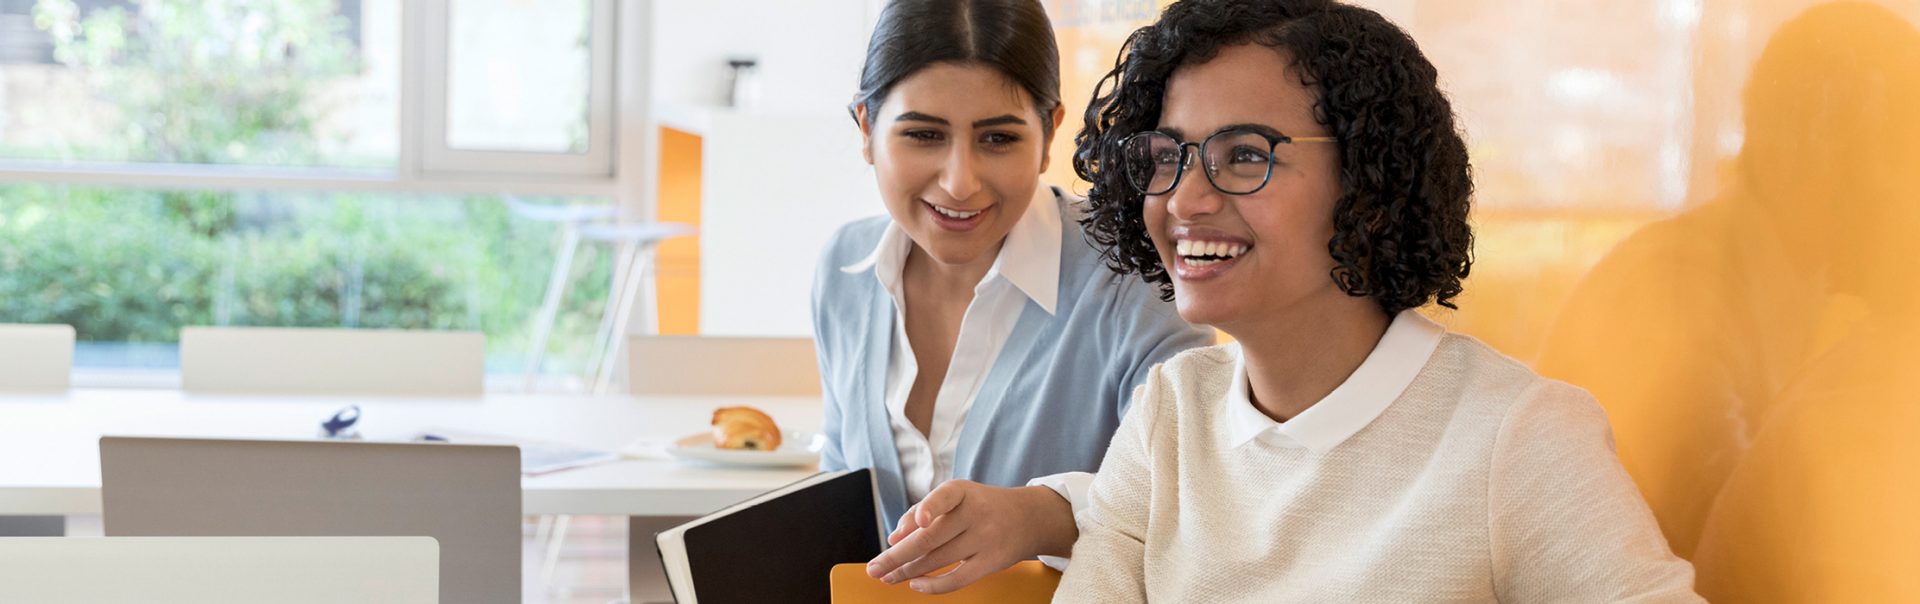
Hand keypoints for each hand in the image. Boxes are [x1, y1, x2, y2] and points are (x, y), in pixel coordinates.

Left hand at [864, 480, 1076, 593]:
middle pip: (930, 538)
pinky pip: (958, 579)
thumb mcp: (956, 497)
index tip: (918, 522)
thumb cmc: (981, 506)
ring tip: (887, 577)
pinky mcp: (991, 562)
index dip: (930, 508)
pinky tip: (915, 584)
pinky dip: (933, 585)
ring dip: (907, 571)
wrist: (1029, 518)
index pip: (944, 497)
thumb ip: (922, 510)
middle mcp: (975, 513)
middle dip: (896, 556)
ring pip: (938, 560)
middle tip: (873, 568)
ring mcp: (985, 539)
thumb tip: (893, 538)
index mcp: (962, 491)